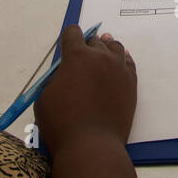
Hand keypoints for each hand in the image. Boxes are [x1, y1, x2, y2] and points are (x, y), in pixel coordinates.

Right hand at [36, 26, 136, 164]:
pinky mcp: (131, 83)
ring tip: (103, 50)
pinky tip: (120, 60)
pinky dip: (122, 59)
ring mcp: (118, 69)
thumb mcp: (45, 96)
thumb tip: (65, 72)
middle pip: (94, 40)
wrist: (92, 145)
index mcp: (76, 56)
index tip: (68, 44)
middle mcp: (100, 57)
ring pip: (114, 47)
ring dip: (106, 48)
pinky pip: (128, 62)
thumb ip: (56, 77)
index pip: (73, 33)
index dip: (68, 37)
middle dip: (87, 45)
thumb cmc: (62, 123)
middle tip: (84, 54)